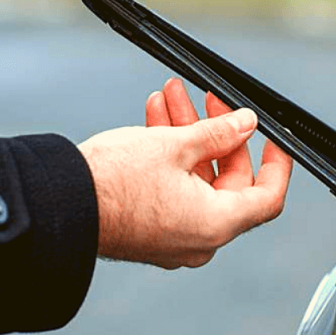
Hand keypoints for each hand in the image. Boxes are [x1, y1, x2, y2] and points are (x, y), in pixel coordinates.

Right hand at [77, 78, 292, 268]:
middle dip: (216, 132)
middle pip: (228, 180)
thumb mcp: (175, 144)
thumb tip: (245, 123)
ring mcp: (173, 237)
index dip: (275, 163)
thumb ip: (219, 132)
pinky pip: (174, 190)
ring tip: (171, 96)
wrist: (60, 204)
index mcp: (216, 223)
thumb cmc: (114, 183)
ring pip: (196, 179)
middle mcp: (199, 238)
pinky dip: (170, 157)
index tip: (273, 137)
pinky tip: (156, 118)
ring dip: (186, 135)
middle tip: (207, 99)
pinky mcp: (149, 230)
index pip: (268, 196)